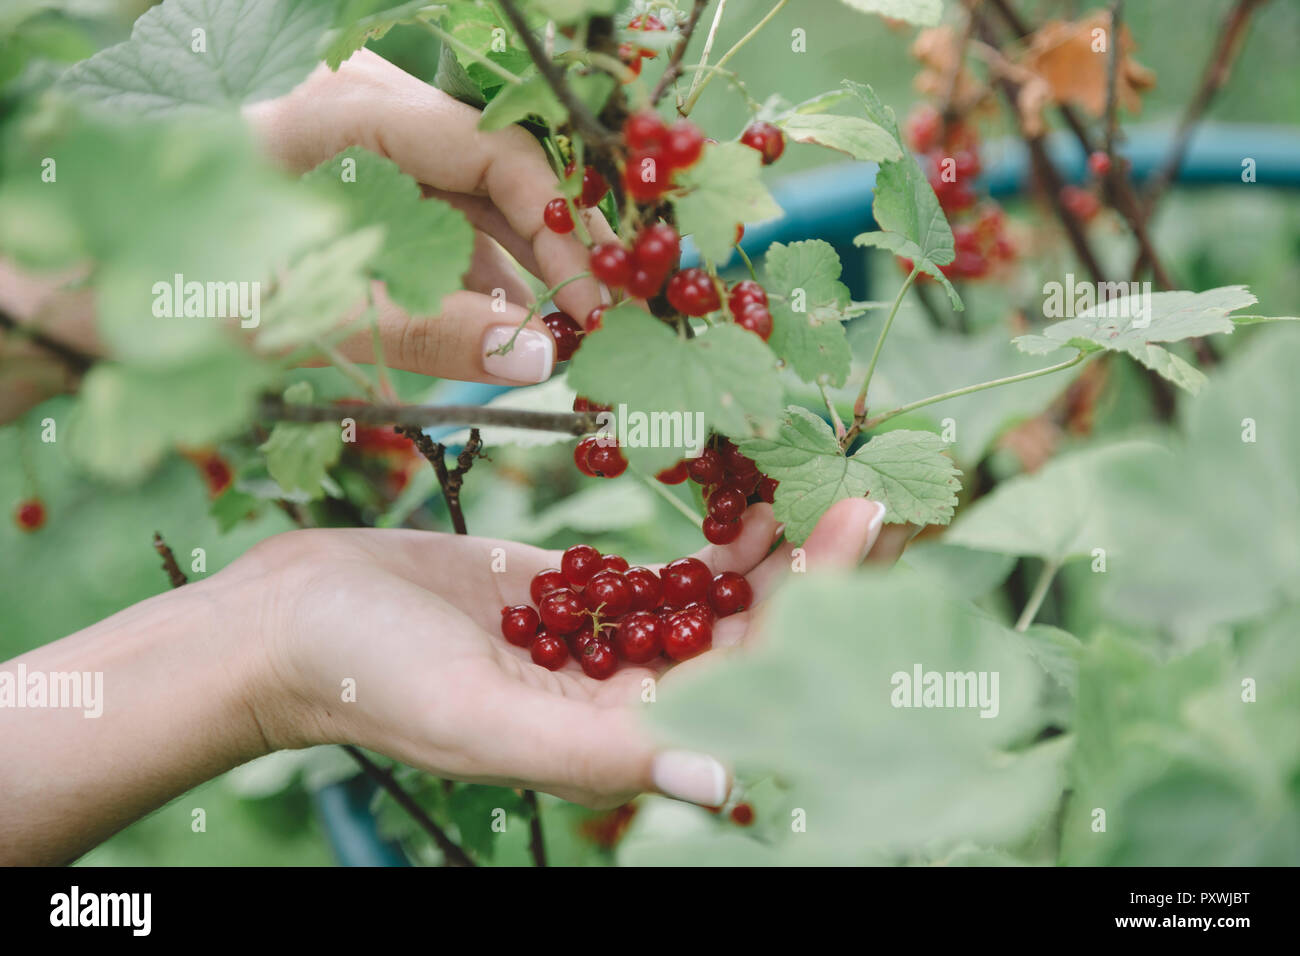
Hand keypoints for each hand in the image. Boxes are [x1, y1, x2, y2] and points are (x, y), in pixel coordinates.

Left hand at [1, 48, 611, 422]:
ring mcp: (350, 142)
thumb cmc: (159, 282)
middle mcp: (357, 107)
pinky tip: (492, 327)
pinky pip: (429, 217)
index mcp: (343, 109)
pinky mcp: (343, 181)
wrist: (59, 273)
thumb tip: (540, 356)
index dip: (561, 228)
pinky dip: (465, 272)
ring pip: (466, 197)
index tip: (597, 303)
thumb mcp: (298, 316)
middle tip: (597, 329)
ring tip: (552, 343)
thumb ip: (424, 331)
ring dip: (515, 269)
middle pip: (492, 168)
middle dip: (552, 250)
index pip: (492, 150)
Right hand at [224, 498, 886, 808]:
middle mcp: (624, 694)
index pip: (750, 675)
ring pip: (711, 595)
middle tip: (866, 485)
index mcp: (619, 737)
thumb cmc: (367, 678)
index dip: (817, 605)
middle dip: (813, 566)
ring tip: (818, 472)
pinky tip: (740, 482)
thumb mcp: (480, 719)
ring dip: (769, 543)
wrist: (290, 621)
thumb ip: (598, 757)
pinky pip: (657, 564)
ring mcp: (601, 640)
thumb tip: (727, 786)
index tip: (863, 525)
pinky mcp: (570, 593)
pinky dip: (703, 527)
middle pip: (749, 632)